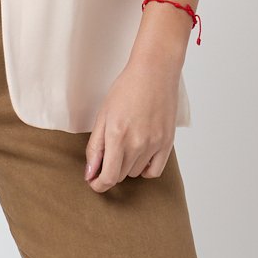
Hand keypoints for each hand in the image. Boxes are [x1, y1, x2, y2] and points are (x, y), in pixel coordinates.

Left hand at [83, 43, 182, 192]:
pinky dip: (144, 169)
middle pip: (120, 176)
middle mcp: (137, 143)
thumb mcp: (103, 115)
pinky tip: (139, 157)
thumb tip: (90, 174)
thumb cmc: (126, 89)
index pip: (107, 177)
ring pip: (135, 173)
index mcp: (117, 136)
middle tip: (107, 156)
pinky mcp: (167, 143)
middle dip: (109, 171)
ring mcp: (154, 144)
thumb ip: (95, 147)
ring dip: (126, 166)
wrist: (154, 72)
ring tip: (124, 145)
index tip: (94, 182)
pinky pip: (154, 171)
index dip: (98, 184)